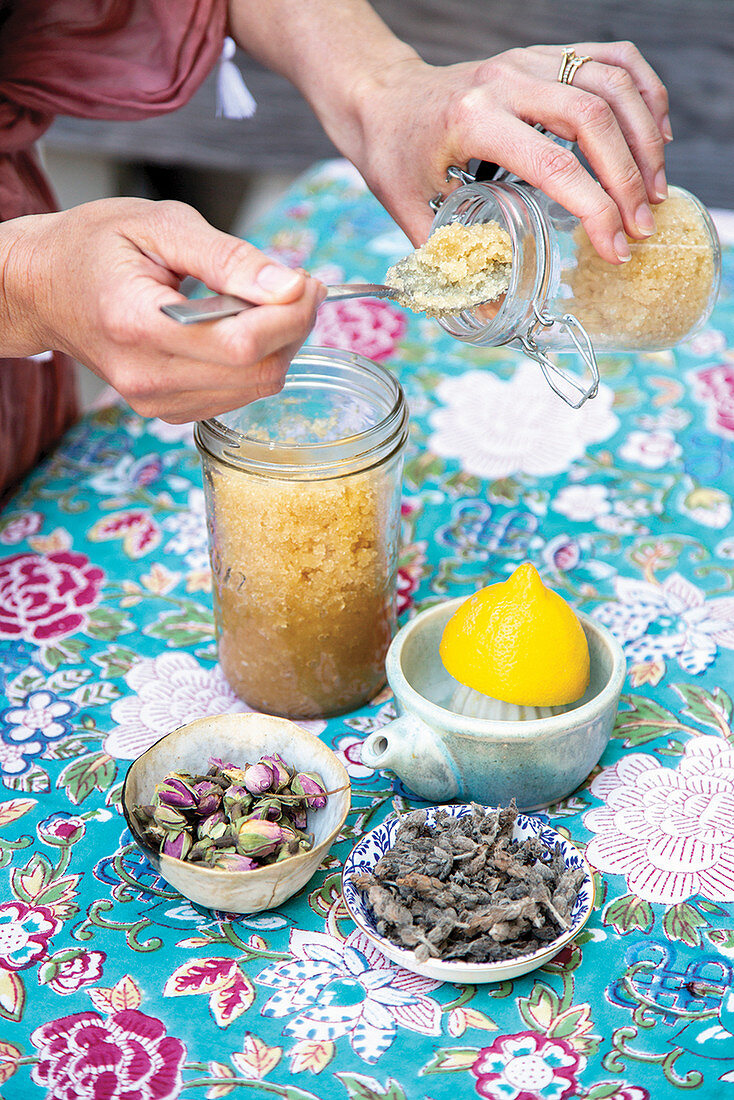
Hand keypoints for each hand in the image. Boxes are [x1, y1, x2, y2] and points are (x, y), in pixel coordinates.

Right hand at [0, 197, 324, 421]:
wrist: (43, 288)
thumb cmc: (93, 247)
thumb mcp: (161, 225)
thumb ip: (228, 257)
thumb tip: (288, 286)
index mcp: (139, 326)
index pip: (242, 343)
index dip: (291, 315)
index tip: (307, 281)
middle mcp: (148, 377)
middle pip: (258, 373)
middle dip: (294, 329)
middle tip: (298, 286)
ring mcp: (157, 401)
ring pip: (255, 388)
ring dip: (279, 345)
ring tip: (266, 301)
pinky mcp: (168, 410)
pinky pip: (237, 395)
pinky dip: (254, 361)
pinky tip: (240, 327)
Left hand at [348, 41, 669, 262]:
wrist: (381, 98)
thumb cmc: (393, 154)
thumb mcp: (410, 210)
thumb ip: (450, 260)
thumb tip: (490, 312)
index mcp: (473, 120)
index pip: (553, 165)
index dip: (595, 210)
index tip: (616, 247)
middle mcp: (506, 81)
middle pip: (594, 118)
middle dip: (629, 179)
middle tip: (642, 227)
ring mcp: (527, 61)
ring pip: (611, 83)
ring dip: (644, 137)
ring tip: (656, 189)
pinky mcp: (541, 56)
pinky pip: (610, 58)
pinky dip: (643, 91)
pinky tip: (655, 133)